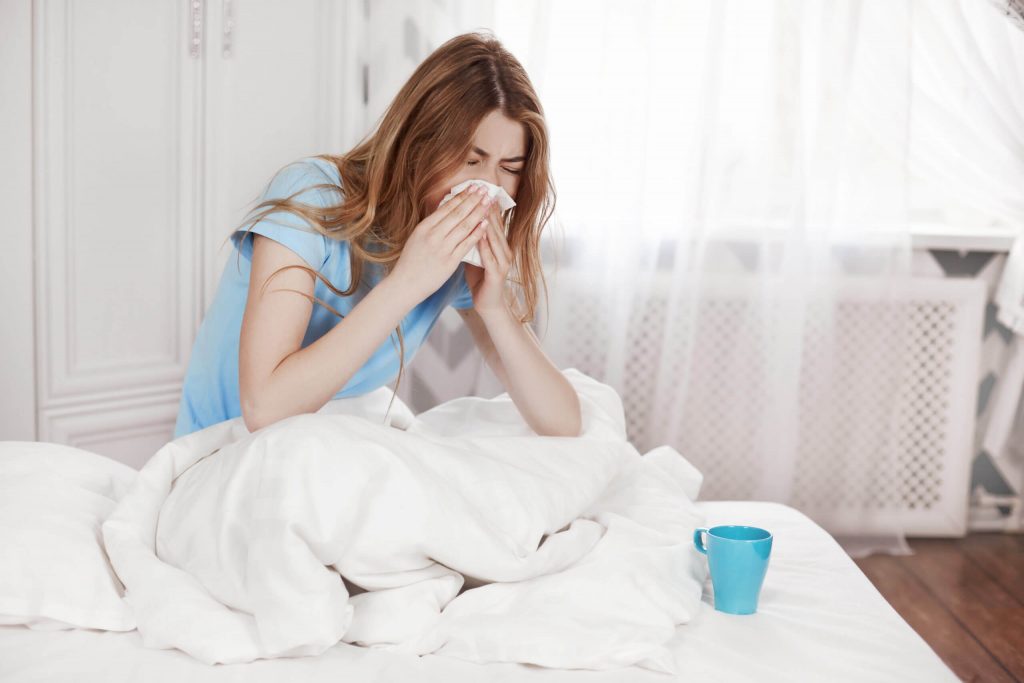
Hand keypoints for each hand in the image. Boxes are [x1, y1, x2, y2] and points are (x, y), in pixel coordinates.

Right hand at [390, 183, 492, 300]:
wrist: (406, 284)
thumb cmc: (411, 261)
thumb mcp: (417, 237)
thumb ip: (432, 225)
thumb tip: (447, 209)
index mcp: (424, 227)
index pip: (447, 208)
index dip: (462, 196)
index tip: (473, 187)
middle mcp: (433, 236)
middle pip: (458, 213)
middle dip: (473, 200)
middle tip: (485, 189)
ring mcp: (442, 248)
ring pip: (464, 226)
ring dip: (478, 212)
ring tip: (488, 202)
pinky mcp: (450, 261)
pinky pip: (467, 244)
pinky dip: (477, 232)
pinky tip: (486, 223)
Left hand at [464, 200, 512, 313]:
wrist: (488, 303)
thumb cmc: (480, 278)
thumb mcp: (475, 254)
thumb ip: (471, 238)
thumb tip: (459, 221)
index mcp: (498, 245)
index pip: (493, 221)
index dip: (486, 205)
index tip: (478, 190)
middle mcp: (504, 250)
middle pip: (496, 226)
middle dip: (488, 208)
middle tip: (481, 192)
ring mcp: (503, 262)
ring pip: (495, 238)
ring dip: (488, 222)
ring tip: (480, 207)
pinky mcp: (497, 273)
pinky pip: (490, 256)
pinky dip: (484, 245)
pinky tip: (478, 235)